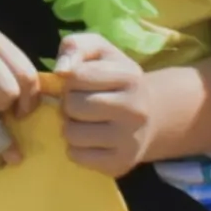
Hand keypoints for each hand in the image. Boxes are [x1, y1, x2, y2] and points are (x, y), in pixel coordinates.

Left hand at [52, 33, 188, 177]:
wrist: (150, 115)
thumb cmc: (114, 79)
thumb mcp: (100, 52)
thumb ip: (75, 46)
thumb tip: (61, 70)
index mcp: (131, 76)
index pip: (76, 76)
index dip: (70, 79)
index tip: (80, 82)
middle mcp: (135, 109)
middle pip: (73, 106)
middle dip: (69, 103)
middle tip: (80, 104)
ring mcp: (130, 140)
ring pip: (72, 134)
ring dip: (70, 127)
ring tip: (84, 121)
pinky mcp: (120, 163)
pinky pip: (77, 156)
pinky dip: (76, 148)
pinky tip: (90, 139)